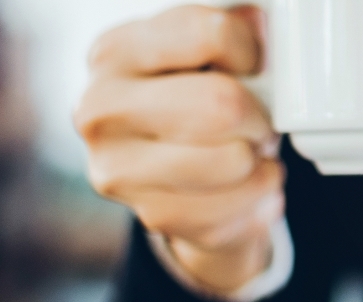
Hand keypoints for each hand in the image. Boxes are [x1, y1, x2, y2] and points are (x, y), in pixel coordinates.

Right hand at [73, 5, 280, 292]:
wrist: (180, 177)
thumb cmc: (199, 101)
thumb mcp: (208, 55)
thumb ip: (232, 32)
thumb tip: (262, 25)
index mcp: (114, 53)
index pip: (209, 34)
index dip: (251, 53)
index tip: (250, 67)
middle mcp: (100, 110)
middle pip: (221, 105)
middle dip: (257, 116)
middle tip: (256, 121)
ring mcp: (118, 170)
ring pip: (234, 162)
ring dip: (261, 159)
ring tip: (246, 151)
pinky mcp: (151, 215)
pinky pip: (238, 207)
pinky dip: (260, 196)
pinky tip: (244, 185)